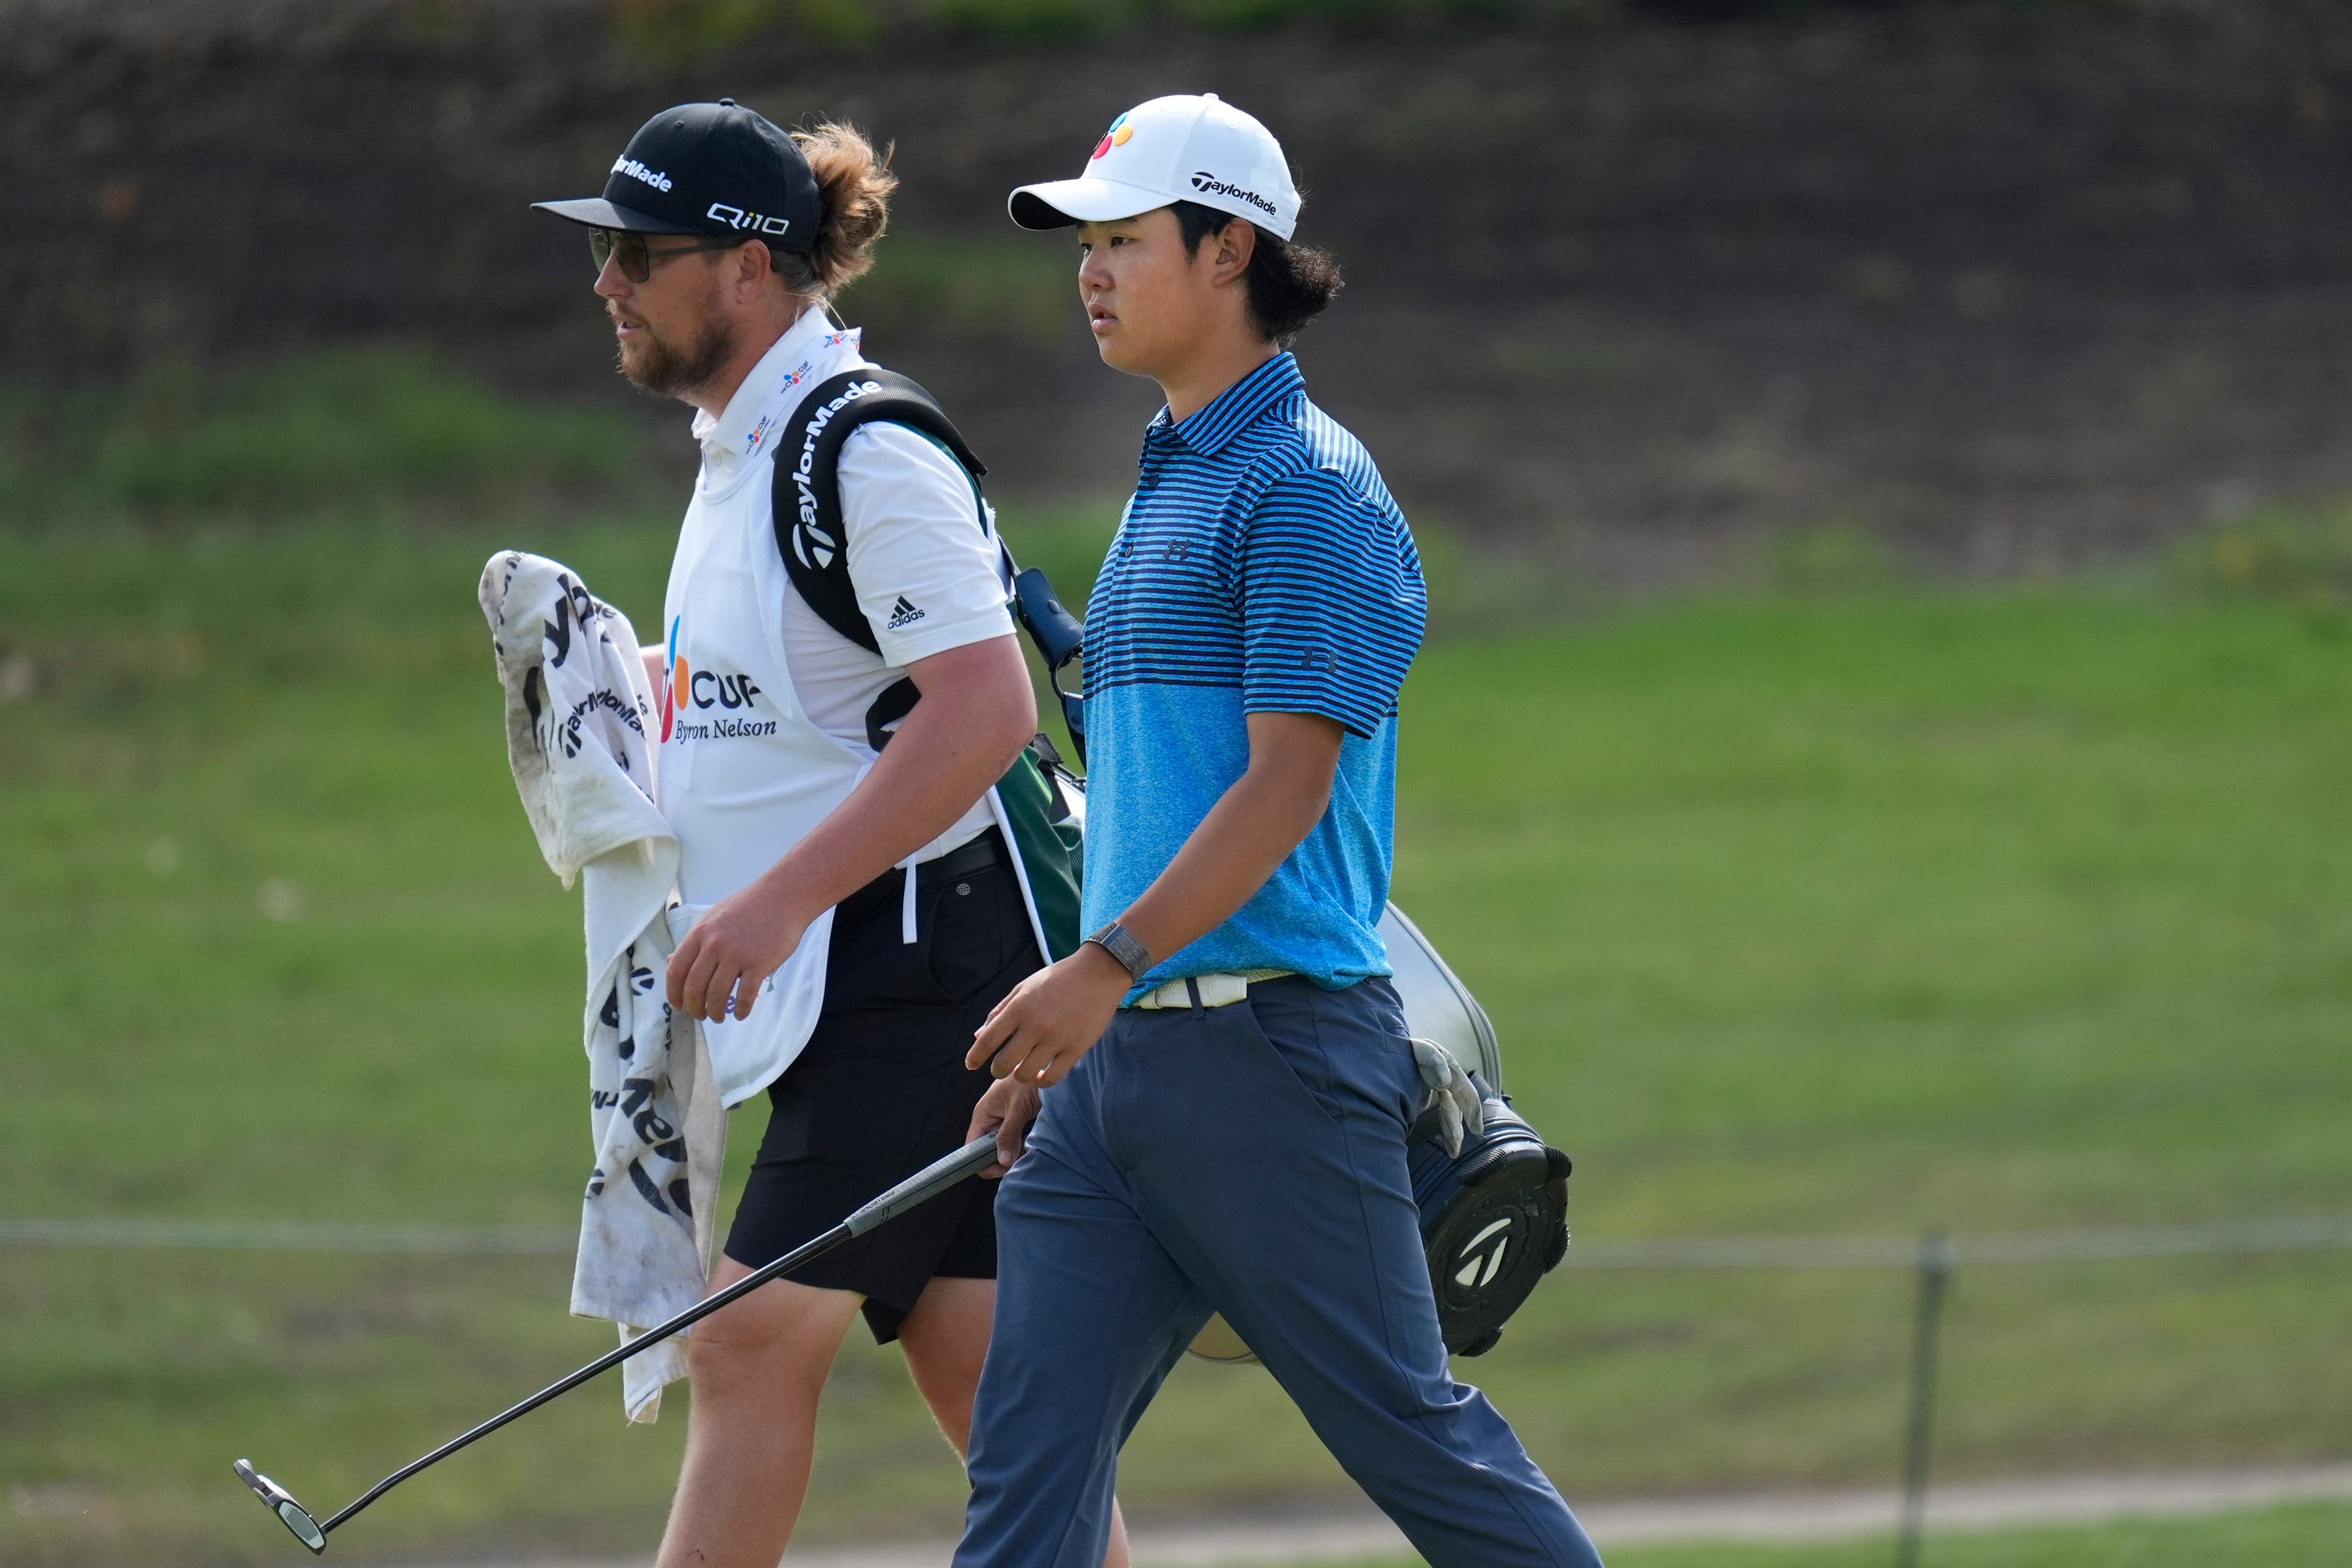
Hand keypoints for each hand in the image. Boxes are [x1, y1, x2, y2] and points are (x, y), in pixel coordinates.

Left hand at [666, 880, 812, 1023]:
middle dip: (695, 1007)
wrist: (783, 897)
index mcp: (700, 933)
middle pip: (695, 987)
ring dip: (716, 1012)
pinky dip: (742, 1010)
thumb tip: (671, 961)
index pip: (677, 969)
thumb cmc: (749, 907)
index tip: (678, 1006)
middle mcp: (714, 945)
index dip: (674, 993)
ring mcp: (737, 954)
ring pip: (718, 994)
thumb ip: (695, 941)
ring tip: (719, 1016)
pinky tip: (742, 1014)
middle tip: (701, 1015)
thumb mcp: (714, 918)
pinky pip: (745, 995)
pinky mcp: (759, 963)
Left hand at [966, 944, 1131, 1086]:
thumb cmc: (1057, 979)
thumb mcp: (1024, 988)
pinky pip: (1052, 1077)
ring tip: (1023, 1070)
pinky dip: (1042, 1081)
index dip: (975, 1056)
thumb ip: (1000, 1011)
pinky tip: (1041, 1076)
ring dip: (1020, 1076)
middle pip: (1004, 1063)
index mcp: (1020, 1007)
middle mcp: (1035, 1025)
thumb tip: (978, 1035)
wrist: (1098, 973)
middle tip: (1001, 1069)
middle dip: (997, 1070)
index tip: (970, 1065)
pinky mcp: (1076, 1048)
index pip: (988, 1039)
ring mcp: (1057, 1038)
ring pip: (1026, 1074)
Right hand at [967, 1076, 1041, 1176]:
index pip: (972, 1147)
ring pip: (1009, 1150)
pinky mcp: (1024, 1126)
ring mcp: (1009, 1124)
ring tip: (1035, 1141)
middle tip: (1023, 1155)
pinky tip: (1041, 1138)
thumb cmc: (1029, 1080)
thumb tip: (1002, 1161)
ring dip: (1021, 1152)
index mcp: (984, 1115)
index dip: (982, 1161)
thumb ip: (1008, 1133)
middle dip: (1006, 1159)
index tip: (1000, 1170)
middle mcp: (994, 1122)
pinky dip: (1031, 1146)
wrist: (1051, 1063)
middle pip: (991, 1152)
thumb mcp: (1017, 1107)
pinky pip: (1023, 1144)